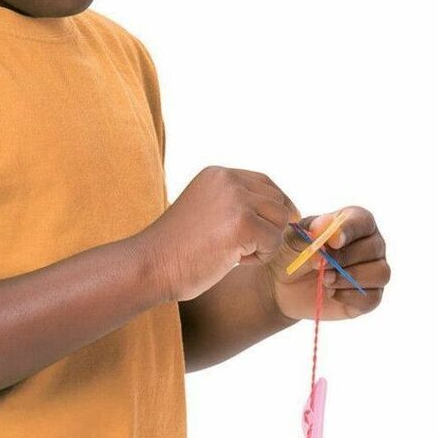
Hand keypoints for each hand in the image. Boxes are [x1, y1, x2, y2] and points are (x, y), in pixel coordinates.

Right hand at [138, 166, 300, 302]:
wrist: (152, 263)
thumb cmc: (178, 247)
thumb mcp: (206, 208)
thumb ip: (235, 202)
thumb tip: (284, 212)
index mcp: (217, 173)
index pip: (264, 182)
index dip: (274, 206)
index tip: (272, 228)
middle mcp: (228, 179)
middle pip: (277, 200)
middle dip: (269, 227)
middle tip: (242, 247)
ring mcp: (236, 199)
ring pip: (280, 220)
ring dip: (266, 242)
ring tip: (236, 253)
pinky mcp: (242, 223)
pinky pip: (274, 241)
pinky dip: (260, 257)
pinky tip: (233, 260)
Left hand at [262, 206, 389, 320]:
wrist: (283, 283)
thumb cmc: (292, 251)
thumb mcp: (293, 238)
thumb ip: (309, 232)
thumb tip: (325, 230)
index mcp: (354, 222)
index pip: (363, 220)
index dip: (350, 230)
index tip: (333, 241)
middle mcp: (371, 245)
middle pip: (374, 248)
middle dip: (345, 257)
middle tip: (319, 263)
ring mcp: (373, 271)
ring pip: (380, 273)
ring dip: (350, 277)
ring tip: (324, 278)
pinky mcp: (369, 296)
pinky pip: (372, 298)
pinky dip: (349, 296)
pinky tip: (330, 292)